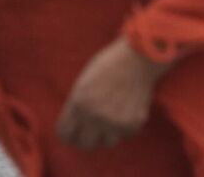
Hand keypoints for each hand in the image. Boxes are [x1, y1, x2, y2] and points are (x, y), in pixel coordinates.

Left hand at [57, 36, 171, 151]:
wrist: (138, 58)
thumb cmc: (109, 65)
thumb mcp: (83, 83)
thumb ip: (78, 105)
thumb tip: (76, 127)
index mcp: (78, 103)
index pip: (66, 134)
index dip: (69, 134)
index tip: (75, 133)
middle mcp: (94, 116)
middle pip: (85, 144)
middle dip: (87, 138)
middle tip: (92, 133)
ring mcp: (114, 122)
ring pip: (107, 142)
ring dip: (108, 134)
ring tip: (112, 120)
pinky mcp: (132, 124)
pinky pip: (125, 134)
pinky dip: (125, 127)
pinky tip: (127, 110)